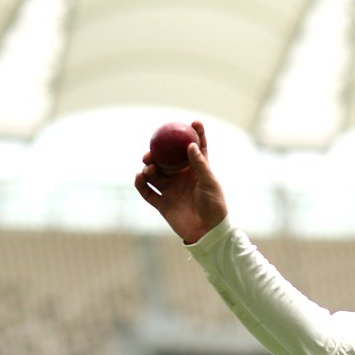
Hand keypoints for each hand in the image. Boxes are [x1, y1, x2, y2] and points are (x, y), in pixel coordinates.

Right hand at [134, 120, 228, 243]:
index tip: (193, 122)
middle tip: (153, 150)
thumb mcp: (210, 184)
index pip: (195, 149)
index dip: (195, 134)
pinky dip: (141, 183)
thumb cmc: (215, 207)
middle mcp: (182, 178)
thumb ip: (200, 165)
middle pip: (167, 159)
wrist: (207, 233)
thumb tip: (191, 145)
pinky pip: (147, 191)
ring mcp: (171, 190)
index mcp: (197, 172)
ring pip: (154, 173)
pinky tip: (140, 177)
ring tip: (149, 168)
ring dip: (148, 167)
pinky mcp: (162, 203)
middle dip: (158, 151)